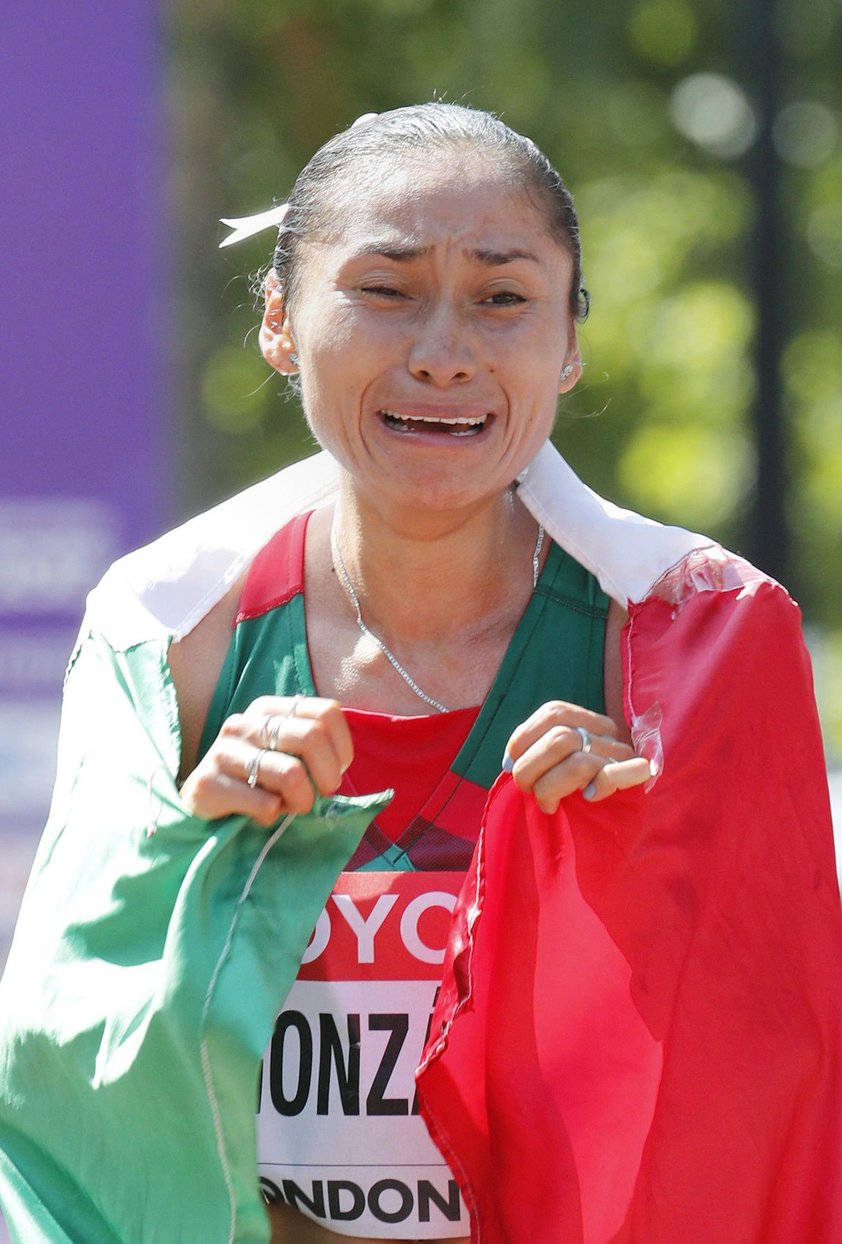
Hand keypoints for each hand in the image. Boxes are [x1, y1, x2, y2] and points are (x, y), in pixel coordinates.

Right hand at [178, 695, 352, 824]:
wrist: (199, 802)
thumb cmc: (253, 779)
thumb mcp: (281, 752)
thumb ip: (311, 746)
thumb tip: (343, 764)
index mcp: (269, 708)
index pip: (327, 712)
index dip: (342, 747)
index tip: (337, 770)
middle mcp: (245, 722)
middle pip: (312, 737)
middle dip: (327, 775)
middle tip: (320, 794)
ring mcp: (224, 750)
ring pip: (291, 773)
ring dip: (301, 801)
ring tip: (289, 807)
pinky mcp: (208, 782)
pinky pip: (265, 804)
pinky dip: (272, 816)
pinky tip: (260, 813)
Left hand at [503, 700, 649, 812]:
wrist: (619, 820)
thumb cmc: (577, 788)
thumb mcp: (557, 762)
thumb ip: (537, 751)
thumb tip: (511, 760)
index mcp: (587, 721)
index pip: (554, 712)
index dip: (524, 737)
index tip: (509, 763)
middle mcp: (607, 732)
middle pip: (559, 739)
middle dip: (529, 768)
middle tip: (527, 790)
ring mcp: (623, 754)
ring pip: (578, 763)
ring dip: (550, 788)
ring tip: (547, 804)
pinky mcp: (638, 778)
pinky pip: (611, 776)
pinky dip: (596, 787)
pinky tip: (588, 798)